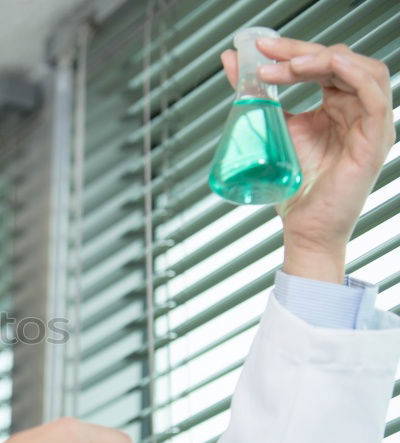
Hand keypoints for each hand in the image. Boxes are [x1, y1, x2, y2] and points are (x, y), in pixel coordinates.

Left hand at [221, 37, 394, 281]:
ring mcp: (369, 123)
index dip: (292, 50)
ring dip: (323, 60)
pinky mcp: (375, 140)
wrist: (302, 227)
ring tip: (288, 65)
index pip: (321, 63)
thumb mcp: (271, 130)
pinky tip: (331, 65)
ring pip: (360, 71)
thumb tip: (232, 61)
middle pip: (339, 61)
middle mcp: (356, 110)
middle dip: (300, 51)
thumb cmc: (292, 186)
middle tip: (266, 53)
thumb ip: (256, 97)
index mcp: (336, 105)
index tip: (257, 49)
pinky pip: (375, 97)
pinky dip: (355, 74)